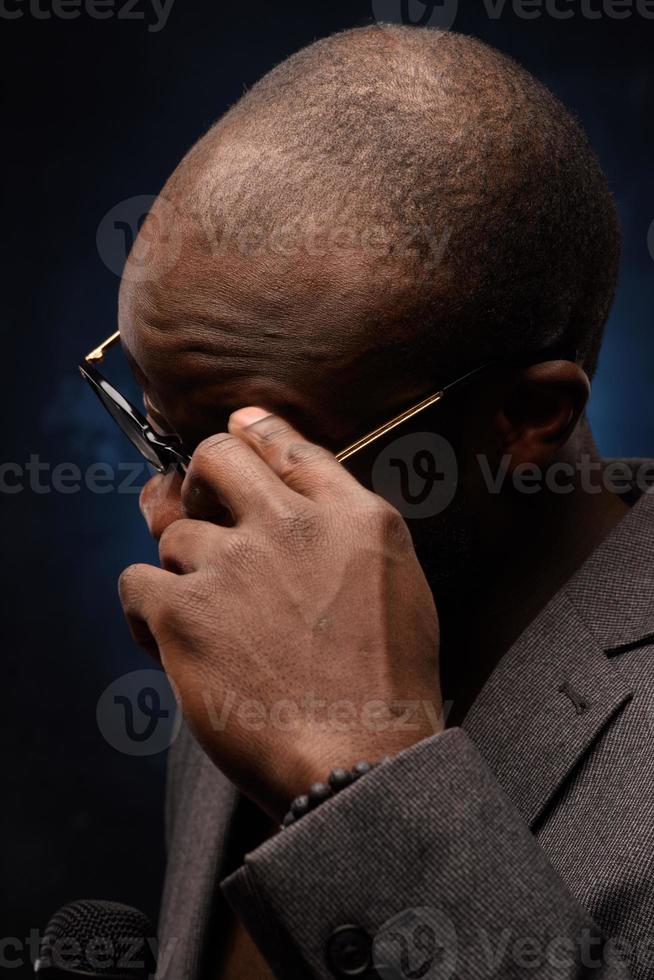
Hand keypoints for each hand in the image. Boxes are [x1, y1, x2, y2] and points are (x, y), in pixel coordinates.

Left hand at [120, 409, 442, 821]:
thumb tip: (298, 512)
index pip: (291, 447)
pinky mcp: (185, 611)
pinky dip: (143, 605)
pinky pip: (136, 580)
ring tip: (203, 613)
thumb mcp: (401, 587)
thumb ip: (352, 536)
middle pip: (218, 458)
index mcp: (353, 517)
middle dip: (201, 475)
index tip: (238, 426)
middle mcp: (291, 526)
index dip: (255, 431)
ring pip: (173, 531)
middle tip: (197, 504)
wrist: (361, 755)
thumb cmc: (387, 686)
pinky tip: (165, 634)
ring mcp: (234, 564)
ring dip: (181, 566)